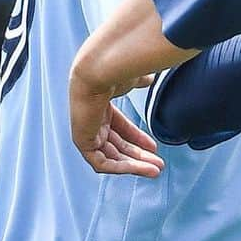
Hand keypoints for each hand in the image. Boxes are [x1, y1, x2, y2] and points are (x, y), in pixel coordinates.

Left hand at [69, 62, 164, 176]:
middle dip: (139, 156)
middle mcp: (93, 121)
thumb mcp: (131, 80)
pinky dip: (120, 167)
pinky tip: (138, 168)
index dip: (138, 138)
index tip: (154, 147)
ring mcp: (87, 132)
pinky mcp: (83, 142)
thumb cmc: (114, 71)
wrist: (99, 70)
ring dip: (134, 165)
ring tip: (153, 170)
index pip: (120, 129)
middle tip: (157, 164)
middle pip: (117, 146)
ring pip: (111, 157)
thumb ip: (139, 81)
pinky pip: (101, 162)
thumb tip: (149, 78)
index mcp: (102, 108)